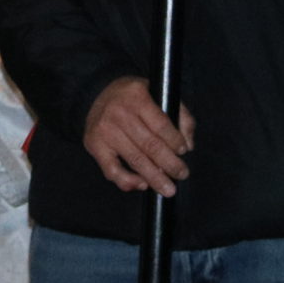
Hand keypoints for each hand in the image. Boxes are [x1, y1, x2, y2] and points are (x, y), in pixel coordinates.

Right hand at [83, 76, 195, 196]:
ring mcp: (105, 130)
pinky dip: (128, 181)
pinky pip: (112, 170)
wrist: (97, 95)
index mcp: (136, 96)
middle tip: (182, 174)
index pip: (161, 124)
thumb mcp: (157, 94)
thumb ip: (179, 114)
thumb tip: (188, 144)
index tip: (184, 151)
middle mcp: (118, 112)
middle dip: (170, 163)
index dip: (175, 141)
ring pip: (135, 160)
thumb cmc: (133, 98)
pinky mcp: (95, 145)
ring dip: (155, 178)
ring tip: (168, 188)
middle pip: (150, 145)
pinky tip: (143, 184)